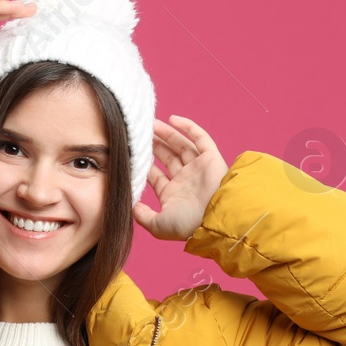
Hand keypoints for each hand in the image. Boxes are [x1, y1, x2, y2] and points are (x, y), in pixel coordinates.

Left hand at [133, 115, 229, 241]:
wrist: (215, 218)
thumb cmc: (188, 225)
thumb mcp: (158, 226)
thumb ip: (143, 217)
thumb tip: (130, 207)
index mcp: (174, 195)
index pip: (156, 176)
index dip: (145, 165)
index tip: (131, 153)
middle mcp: (186, 180)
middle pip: (168, 157)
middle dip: (155, 146)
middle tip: (140, 134)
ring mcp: (199, 168)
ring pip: (181, 146)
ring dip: (167, 134)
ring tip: (152, 124)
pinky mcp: (211, 158)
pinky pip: (200, 138)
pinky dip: (188, 127)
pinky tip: (172, 119)